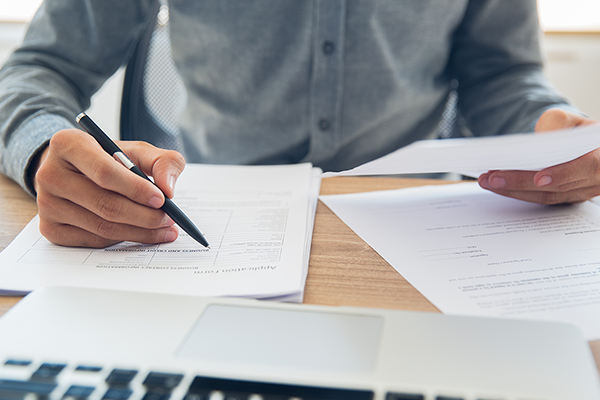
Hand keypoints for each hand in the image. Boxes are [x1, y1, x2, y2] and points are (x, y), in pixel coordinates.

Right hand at [34, 128, 185, 246]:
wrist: (75, 171)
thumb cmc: (109, 159)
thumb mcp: (137, 151)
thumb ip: (162, 162)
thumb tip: (168, 189)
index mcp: (68, 144)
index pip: (105, 172)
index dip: (136, 189)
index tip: (162, 199)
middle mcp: (49, 174)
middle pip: (105, 204)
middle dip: (145, 216)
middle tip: (169, 220)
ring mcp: (47, 204)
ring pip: (102, 227)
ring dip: (139, 232)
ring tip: (163, 229)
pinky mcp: (50, 228)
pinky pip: (94, 240)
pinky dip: (122, 239)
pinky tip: (139, 233)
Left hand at [478, 108, 599, 203]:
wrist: (582, 144)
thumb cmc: (576, 130)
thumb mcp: (570, 120)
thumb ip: (558, 123)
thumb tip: (538, 139)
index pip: (589, 168)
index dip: (564, 174)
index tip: (540, 178)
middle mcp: (597, 180)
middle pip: (558, 187)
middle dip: (522, 182)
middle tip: (493, 178)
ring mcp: (582, 193)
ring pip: (547, 197)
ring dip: (514, 191)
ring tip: (487, 181)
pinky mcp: (565, 199)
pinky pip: (541, 199)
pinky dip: (517, 193)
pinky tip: (497, 186)